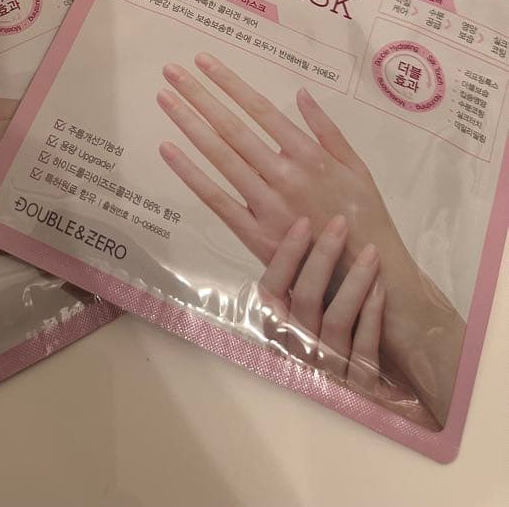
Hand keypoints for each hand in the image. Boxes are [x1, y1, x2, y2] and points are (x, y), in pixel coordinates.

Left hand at [157, 54, 464, 423]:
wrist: (369, 275)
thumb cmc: (364, 215)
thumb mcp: (357, 165)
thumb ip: (327, 129)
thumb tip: (300, 93)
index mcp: (309, 154)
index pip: (260, 110)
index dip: (229, 83)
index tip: (204, 61)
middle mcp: (283, 174)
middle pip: (232, 128)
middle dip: (199, 96)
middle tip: (171, 71)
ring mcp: (266, 204)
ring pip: (220, 157)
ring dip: (189, 125)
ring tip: (164, 99)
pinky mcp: (254, 233)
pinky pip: (216, 199)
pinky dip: (190, 174)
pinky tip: (168, 150)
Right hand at [256, 215, 383, 391]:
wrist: (348, 427)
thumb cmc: (318, 355)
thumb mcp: (297, 327)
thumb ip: (293, 293)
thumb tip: (304, 237)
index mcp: (274, 336)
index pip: (270, 292)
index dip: (285, 256)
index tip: (304, 223)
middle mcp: (296, 352)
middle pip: (306, 299)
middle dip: (323, 256)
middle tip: (340, 224)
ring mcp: (327, 370)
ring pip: (336, 319)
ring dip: (354, 281)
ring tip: (370, 251)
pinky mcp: (359, 386)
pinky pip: (365, 345)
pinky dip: (373, 313)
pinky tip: (381, 286)